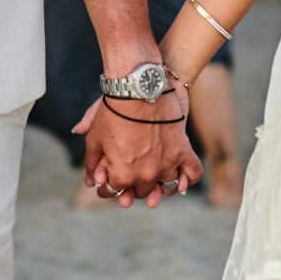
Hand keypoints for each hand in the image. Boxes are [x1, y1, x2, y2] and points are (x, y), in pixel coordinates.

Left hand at [74, 97, 203, 207]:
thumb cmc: (113, 111)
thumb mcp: (95, 137)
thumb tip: (89, 181)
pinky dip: (187, 179)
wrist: (139, 87)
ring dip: (158, 187)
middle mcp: (145, 175)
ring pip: (165, 187)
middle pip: (140, 191)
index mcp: (121, 174)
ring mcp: (166, 164)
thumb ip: (92, 162)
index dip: (107, 189)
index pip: (113, 191)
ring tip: (154, 184)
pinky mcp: (183, 151)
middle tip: (129, 181)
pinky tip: (181, 181)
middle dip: (131, 188)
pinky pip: (192, 173)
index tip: (105, 185)